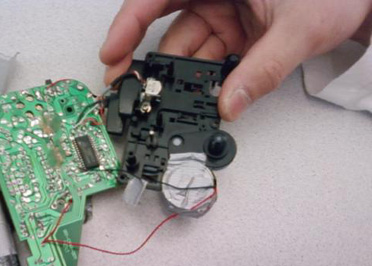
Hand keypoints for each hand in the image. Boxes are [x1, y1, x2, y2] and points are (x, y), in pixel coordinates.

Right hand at [100, 0, 371, 120]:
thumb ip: (262, 70)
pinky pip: (208, 60)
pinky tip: (195, 97)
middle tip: (129, 87)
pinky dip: (201, 81)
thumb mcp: (298, 30)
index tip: (112, 52)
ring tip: (161, 102)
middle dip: (146, 60)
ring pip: (187, 51)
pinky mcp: (233, 36)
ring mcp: (223, 17)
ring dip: (175, 79)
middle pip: (166, 28)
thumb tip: (229, 104)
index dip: (128, 24)